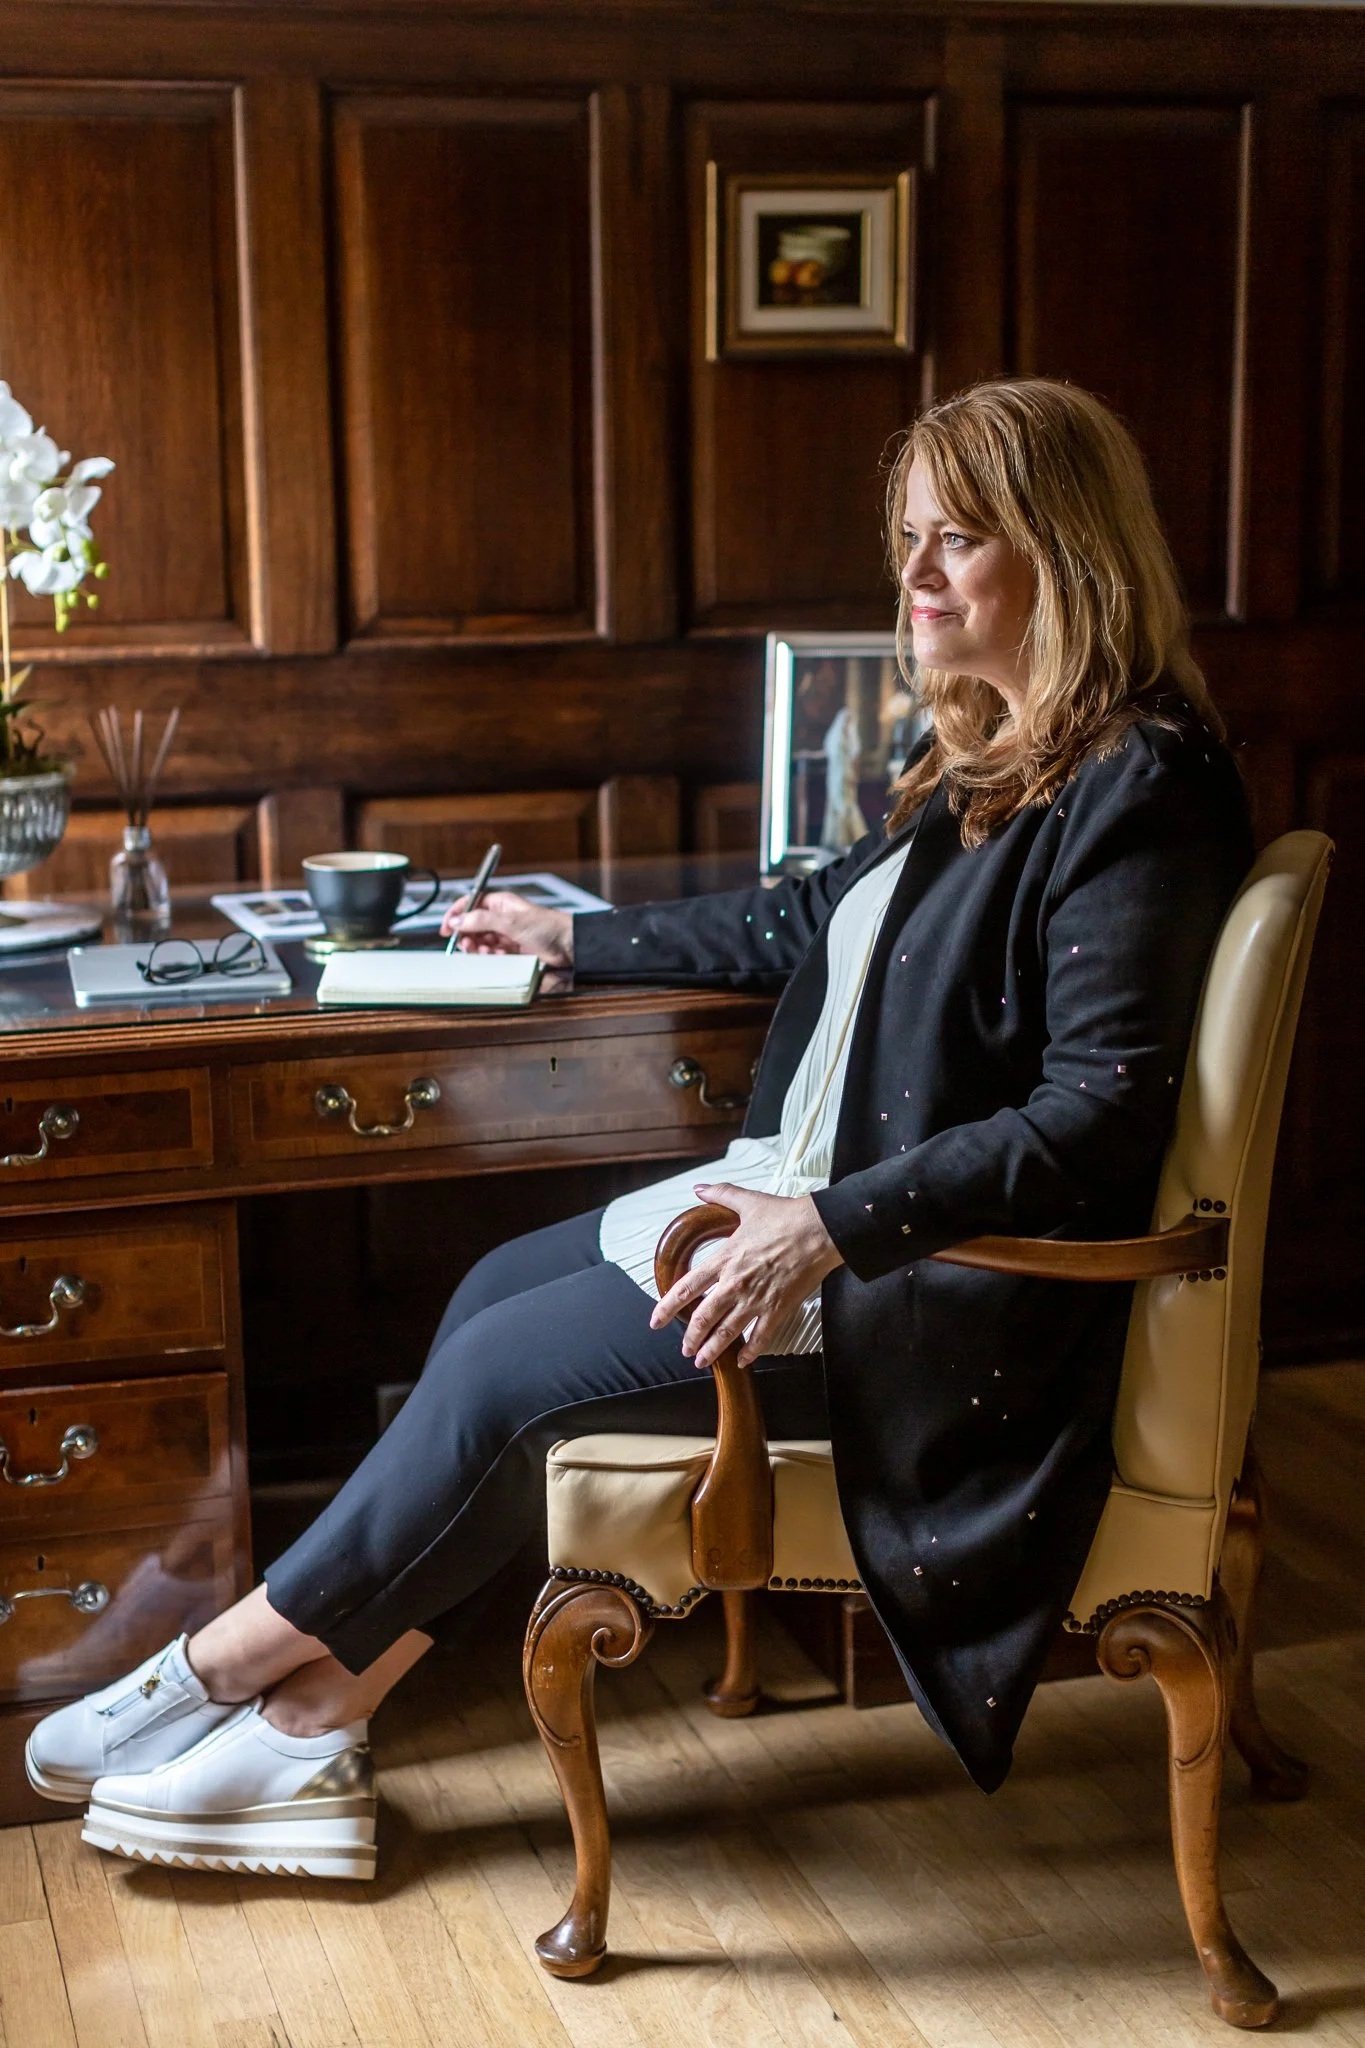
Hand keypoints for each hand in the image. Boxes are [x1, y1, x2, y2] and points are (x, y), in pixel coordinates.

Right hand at [439, 890, 573, 966]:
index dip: (456, 915)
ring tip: (483, 952)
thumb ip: (481, 920)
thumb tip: (457, 921)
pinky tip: (496, 957)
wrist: (568, 945)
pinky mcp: (513, 950)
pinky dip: (491, 957)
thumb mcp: (510, 921)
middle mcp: (502, 917)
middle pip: (473, 926)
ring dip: (478, 948)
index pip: (470, 905)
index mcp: (500, 903)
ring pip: (482, 942)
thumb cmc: (547, 926)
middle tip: (466, 945)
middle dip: (467, 936)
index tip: (446, 928)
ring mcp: (507, 934)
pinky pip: (493, 954)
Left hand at [649, 1183, 842, 1370]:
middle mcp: (735, 1283)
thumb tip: (699, 1188)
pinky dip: (750, 1351)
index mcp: (725, 1258)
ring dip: (712, 1349)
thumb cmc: (785, 1216)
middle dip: (691, 1337)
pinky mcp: (779, 1308)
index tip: (655, 1320)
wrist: (820, 1229)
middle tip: (685, 1349)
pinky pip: (761, 1336)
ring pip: (727, 1332)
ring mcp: (757, 1298)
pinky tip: (742, 1360)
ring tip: (702, 1360)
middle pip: (704, 1316)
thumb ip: (721, 1194)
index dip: (667, 1306)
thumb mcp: (749, 1201)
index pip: (687, 1287)